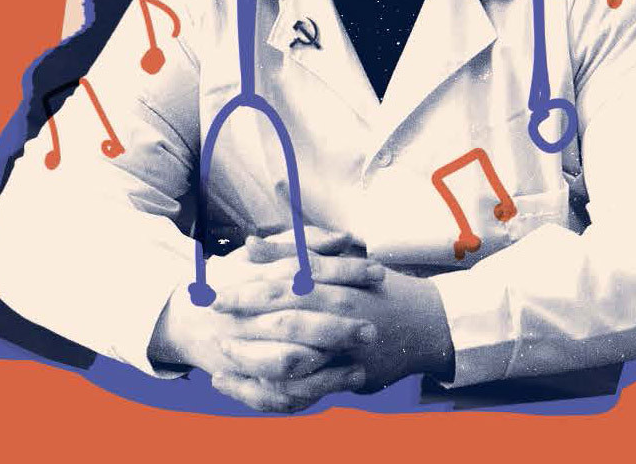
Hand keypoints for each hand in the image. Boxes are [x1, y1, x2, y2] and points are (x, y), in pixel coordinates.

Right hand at [148, 233, 383, 411]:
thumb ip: (303, 243)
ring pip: (286, 360)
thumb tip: (345, 237)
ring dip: (325, 364)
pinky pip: (277, 392)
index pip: (306, 271)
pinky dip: (309, 390)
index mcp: (258, 277)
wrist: (181, 316)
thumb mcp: (261, 254)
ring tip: (361, 363)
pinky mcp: (241, 376)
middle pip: (297, 319)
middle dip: (337, 325)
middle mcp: (250, 312)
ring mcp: (243, 347)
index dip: (343, 272)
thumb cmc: (233, 279)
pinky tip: (343, 383)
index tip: (378, 273)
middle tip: (373, 328)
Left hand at [214, 265, 454, 393]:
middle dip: (244, 323)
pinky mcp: (343, 376)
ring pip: (289, 360)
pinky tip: (246, 388)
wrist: (423, 322)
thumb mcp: (336, 261)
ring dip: (252, 360)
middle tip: (211, 323)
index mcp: (332, 284)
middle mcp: (336, 316)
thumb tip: (249, 243)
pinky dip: (271, 391)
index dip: (249, 287)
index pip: (284, 284)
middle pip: (282, 320)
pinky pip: (302, 390)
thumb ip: (294, 251)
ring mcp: (340, 350)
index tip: (217, 288)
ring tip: (219, 359)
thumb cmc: (374, 288)